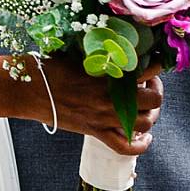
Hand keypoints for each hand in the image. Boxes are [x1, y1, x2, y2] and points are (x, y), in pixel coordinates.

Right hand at [31, 60, 162, 155]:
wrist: (31, 89)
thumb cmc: (53, 66)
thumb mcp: (82, 50)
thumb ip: (104, 51)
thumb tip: (121, 43)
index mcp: (109, 74)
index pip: (148, 69)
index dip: (157, 65)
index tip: (155, 61)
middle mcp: (111, 98)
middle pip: (154, 99)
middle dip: (156, 90)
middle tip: (149, 82)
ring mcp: (104, 117)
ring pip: (145, 122)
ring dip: (150, 113)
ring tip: (145, 105)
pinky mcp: (95, 132)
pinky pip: (125, 147)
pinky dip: (140, 144)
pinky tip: (144, 136)